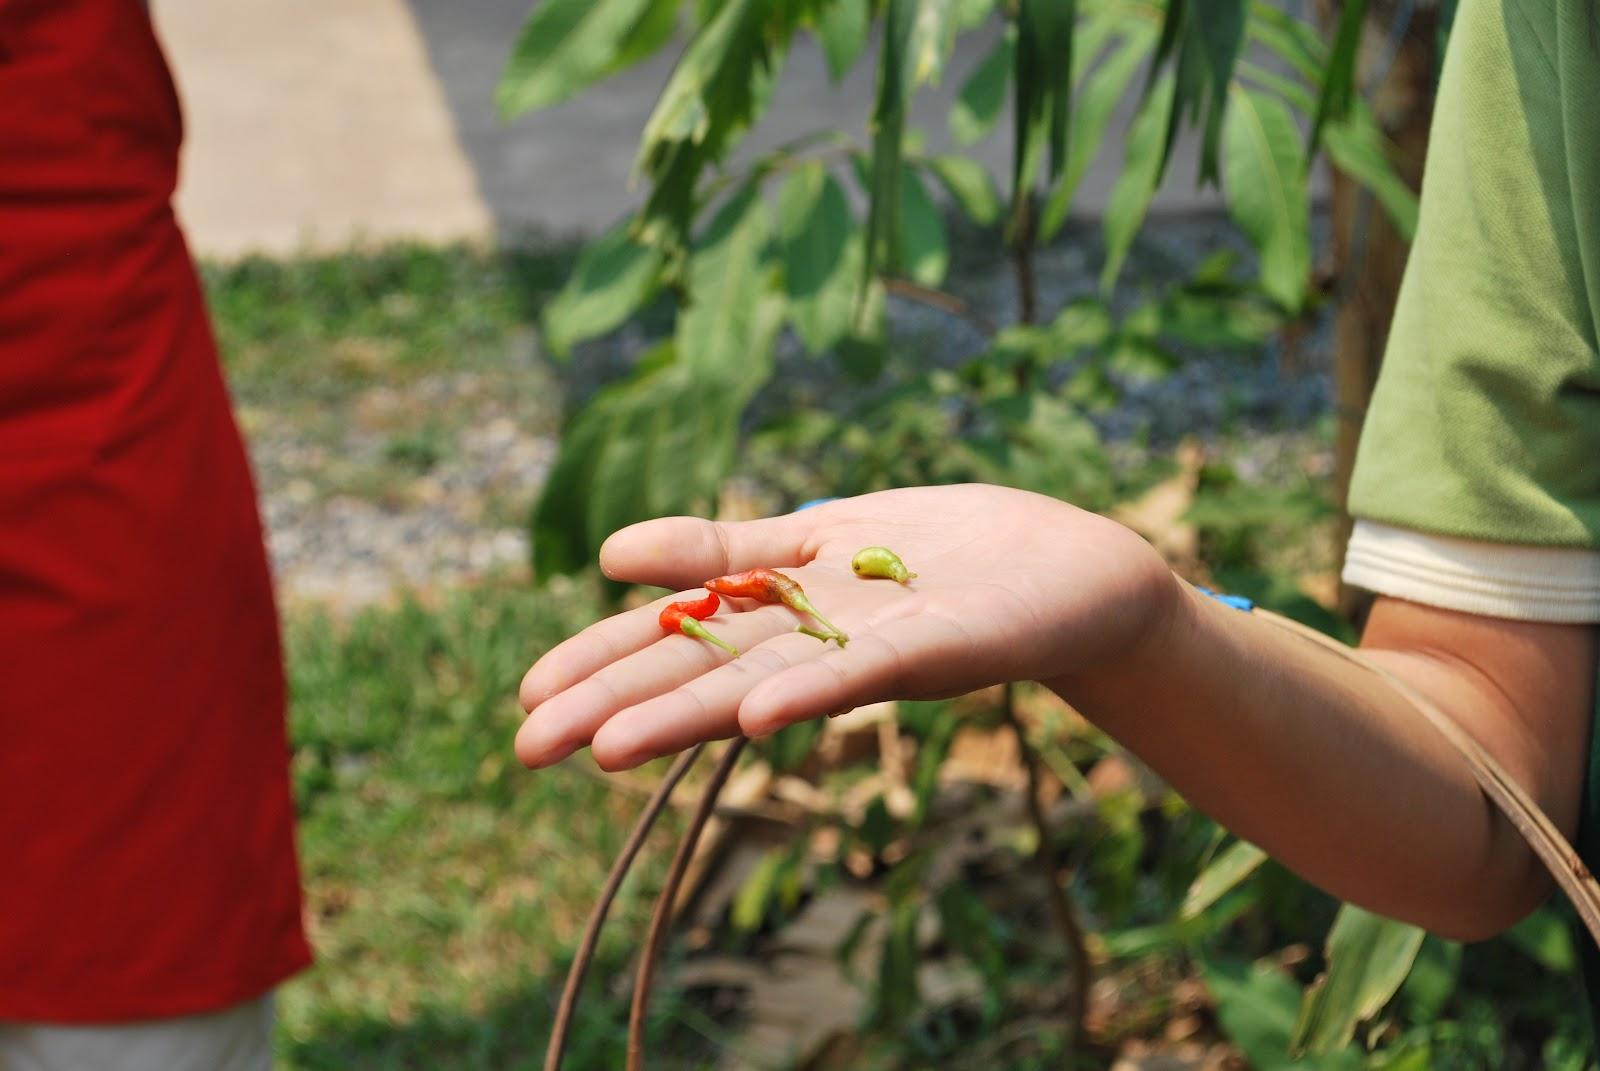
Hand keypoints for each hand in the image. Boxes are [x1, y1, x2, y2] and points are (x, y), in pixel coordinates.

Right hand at [516, 484, 1176, 770]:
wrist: (1070, 569)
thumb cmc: (942, 556)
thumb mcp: (816, 537)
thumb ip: (721, 546)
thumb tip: (603, 557)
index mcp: (784, 614)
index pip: (677, 638)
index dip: (602, 663)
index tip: (523, 701)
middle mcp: (818, 645)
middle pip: (707, 671)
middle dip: (618, 705)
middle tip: (529, 749)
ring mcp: (877, 649)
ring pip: (772, 682)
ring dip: (692, 716)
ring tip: (608, 746)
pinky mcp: (946, 645)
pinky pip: (873, 671)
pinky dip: (816, 691)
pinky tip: (761, 713)